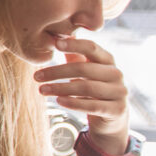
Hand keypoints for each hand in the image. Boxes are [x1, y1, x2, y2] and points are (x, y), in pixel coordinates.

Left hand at [35, 34, 130, 152]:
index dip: (74, 44)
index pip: (92, 48)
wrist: (110, 119)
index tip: (55, 44)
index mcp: (107, 60)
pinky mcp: (117, 109)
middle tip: (36, 76)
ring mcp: (119, 92)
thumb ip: (74, 56)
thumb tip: (57, 37)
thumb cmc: (93, 90)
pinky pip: (92, 105)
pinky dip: (74, 102)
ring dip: (60, 88)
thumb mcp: (85, 72)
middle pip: (84, 69)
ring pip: (86, 87)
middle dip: (57, 72)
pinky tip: (58, 101)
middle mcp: (116, 74)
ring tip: (41, 90)